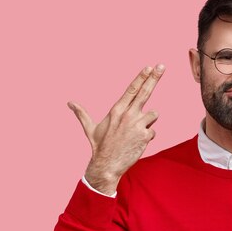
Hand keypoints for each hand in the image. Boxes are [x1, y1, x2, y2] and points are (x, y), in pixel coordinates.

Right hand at [68, 64, 164, 194]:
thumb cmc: (99, 146)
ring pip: (153, 114)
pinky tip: (137, 142)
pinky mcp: (145, 136)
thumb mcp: (90, 128)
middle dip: (154, 78)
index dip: (141, 77)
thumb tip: (69, 103)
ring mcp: (137, 125)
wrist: (107, 165)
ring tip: (135, 132)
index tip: (149, 67)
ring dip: (148, 121)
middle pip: (145, 92)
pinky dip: (147, 136)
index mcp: (116, 110)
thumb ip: (82, 114)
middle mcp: (128, 114)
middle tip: (161, 66)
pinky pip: (153, 131)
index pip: (131, 90)